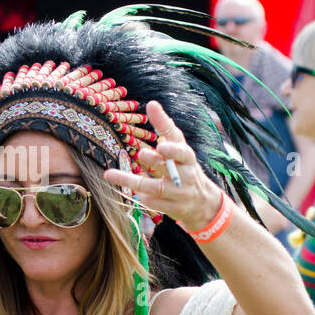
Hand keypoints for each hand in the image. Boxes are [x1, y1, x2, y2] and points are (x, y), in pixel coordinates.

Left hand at [102, 101, 223, 227]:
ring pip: (155, 187)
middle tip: (143, 153)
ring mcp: (180, 193)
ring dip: (132, 180)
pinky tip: (137, 192)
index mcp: (187, 157)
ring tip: (111, 174)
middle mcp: (185, 174)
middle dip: (158, 160)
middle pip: (171, 166)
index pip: (179, 145)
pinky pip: (154, 203)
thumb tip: (153, 105)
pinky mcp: (174, 209)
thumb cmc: (184, 168)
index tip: (159, 133)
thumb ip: (165, 128)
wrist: (203, 203)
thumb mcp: (179, 148)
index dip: (170, 139)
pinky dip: (143, 197)